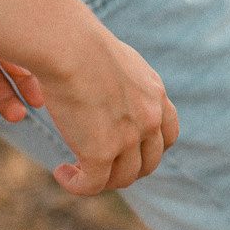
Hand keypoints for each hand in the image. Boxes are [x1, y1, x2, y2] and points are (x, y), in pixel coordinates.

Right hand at [39, 29, 180, 195]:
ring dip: (100, 180)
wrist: (70, 47)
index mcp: (155, 95)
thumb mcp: (116, 59)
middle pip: (148, 163)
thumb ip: (122, 80)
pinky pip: (93, 184)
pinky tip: (62, 173)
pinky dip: (77, 185)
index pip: (168, 135)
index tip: (127, 150)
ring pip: (122, 178)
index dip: (150, 149)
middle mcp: (149, 119)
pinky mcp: (101, 152)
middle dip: (126, 169)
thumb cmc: (81, 45)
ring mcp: (128, 138)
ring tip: (75, 171)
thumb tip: (107, 86)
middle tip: (98, 165)